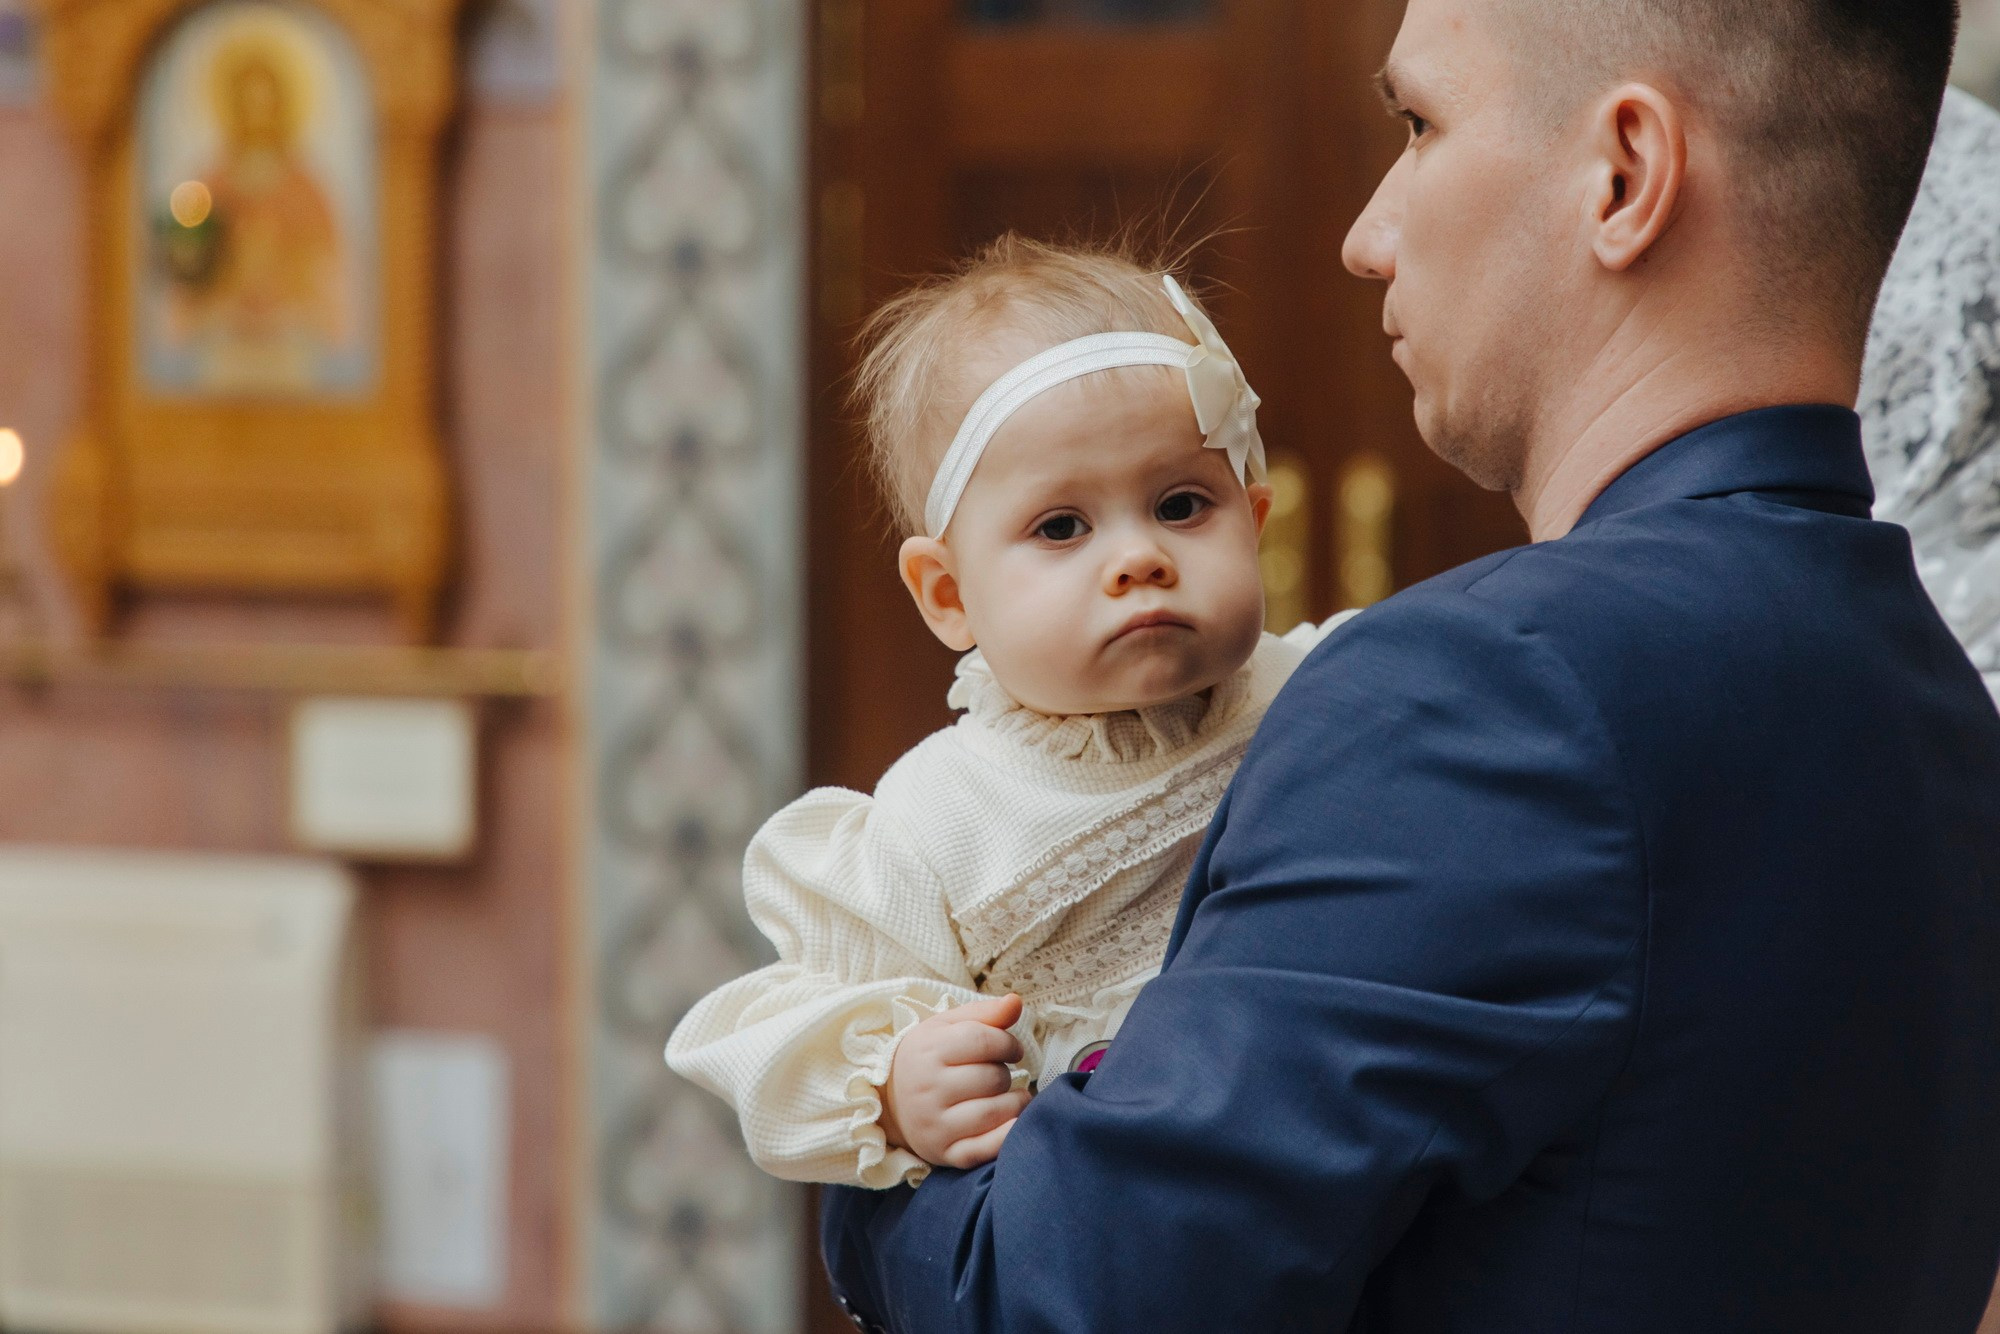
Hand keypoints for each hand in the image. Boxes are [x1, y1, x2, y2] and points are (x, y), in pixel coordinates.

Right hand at [880, 993, 1029, 1170]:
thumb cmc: (930, 1058)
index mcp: (928, 1051)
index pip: (985, 1041)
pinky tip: (1012, 1121)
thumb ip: (985, 1013)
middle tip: (996, 1075)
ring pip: (996, 1112)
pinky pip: (987, 1148)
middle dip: (1005, 1073)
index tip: (1011, 1049)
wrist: (891, 1102)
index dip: (1008, 1043)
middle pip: (993, 1078)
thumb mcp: (948, 1027)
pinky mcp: (944, 1153)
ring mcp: (935, 1125)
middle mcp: (927, 1090)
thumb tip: (1016, 1002)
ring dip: (1015, 1103)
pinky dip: (1008, 1135)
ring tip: (1009, 1096)